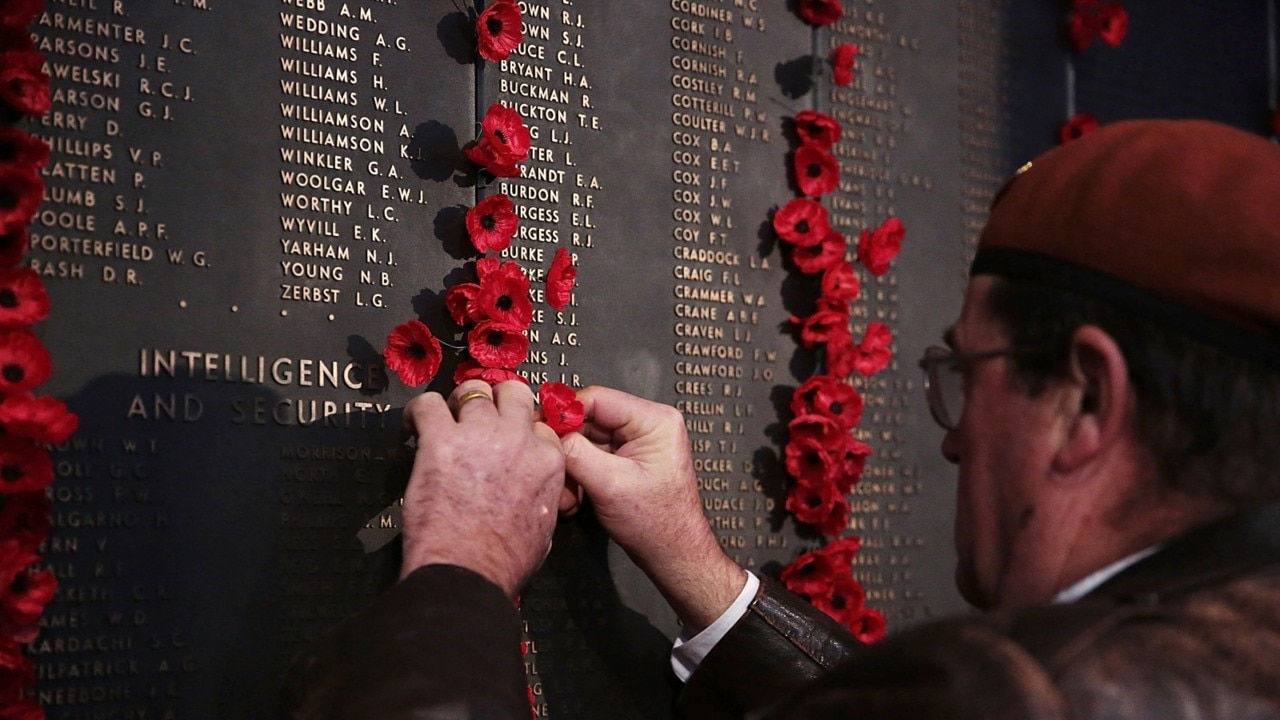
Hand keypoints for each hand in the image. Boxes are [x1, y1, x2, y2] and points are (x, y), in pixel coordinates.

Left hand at [400, 380, 565, 598]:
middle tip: (474, 414)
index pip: (538, 423)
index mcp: (547, 461)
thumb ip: (542, 497)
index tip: (503, 437)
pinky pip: (428, 404)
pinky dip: (418, 411)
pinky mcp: (441, 440)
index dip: (518, 427)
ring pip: (472, 390)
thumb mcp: (545, 528)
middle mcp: (518, 439)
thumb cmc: (503, 563)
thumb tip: (532, 496)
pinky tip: (412, 427)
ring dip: (456, 402)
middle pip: (512, 392)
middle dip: (494, 398)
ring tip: (442, 419)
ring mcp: (480, 435)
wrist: (468, 573)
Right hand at [561, 386, 744, 632]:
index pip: (597, 399)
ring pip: (587, 439)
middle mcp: (647, 423)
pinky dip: (579, 474)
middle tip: (550, 469)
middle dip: (567, 447)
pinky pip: (592, 455)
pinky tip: (575, 497)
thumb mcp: (610, 484)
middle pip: (589, 419)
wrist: (673, 554)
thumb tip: (546, 430)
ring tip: (567, 495)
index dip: (564, 413)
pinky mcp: (627, 458)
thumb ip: (576, 452)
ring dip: (571, 465)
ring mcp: (636, 441)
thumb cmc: (655, 523)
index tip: (538, 429)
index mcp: (654, 420)